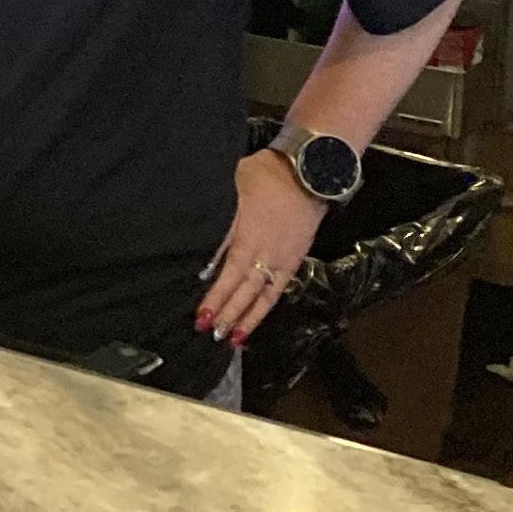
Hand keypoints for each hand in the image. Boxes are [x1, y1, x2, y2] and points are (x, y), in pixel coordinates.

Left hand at [196, 149, 327, 345]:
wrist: (311, 172)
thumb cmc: (267, 176)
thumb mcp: (237, 189)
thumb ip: (225, 224)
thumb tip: (212, 253)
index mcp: (249, 236)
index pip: (228, 273)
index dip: (215, 296)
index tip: (201, 316)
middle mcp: (265, 253)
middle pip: (243, 290)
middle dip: (226, 313)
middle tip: (210, 334)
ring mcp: (282, 259)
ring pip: (262, 295)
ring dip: (246, 317)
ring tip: (231, 339)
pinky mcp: (294, 260)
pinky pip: (278, 289)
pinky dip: (265, 307)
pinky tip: (254, 320)